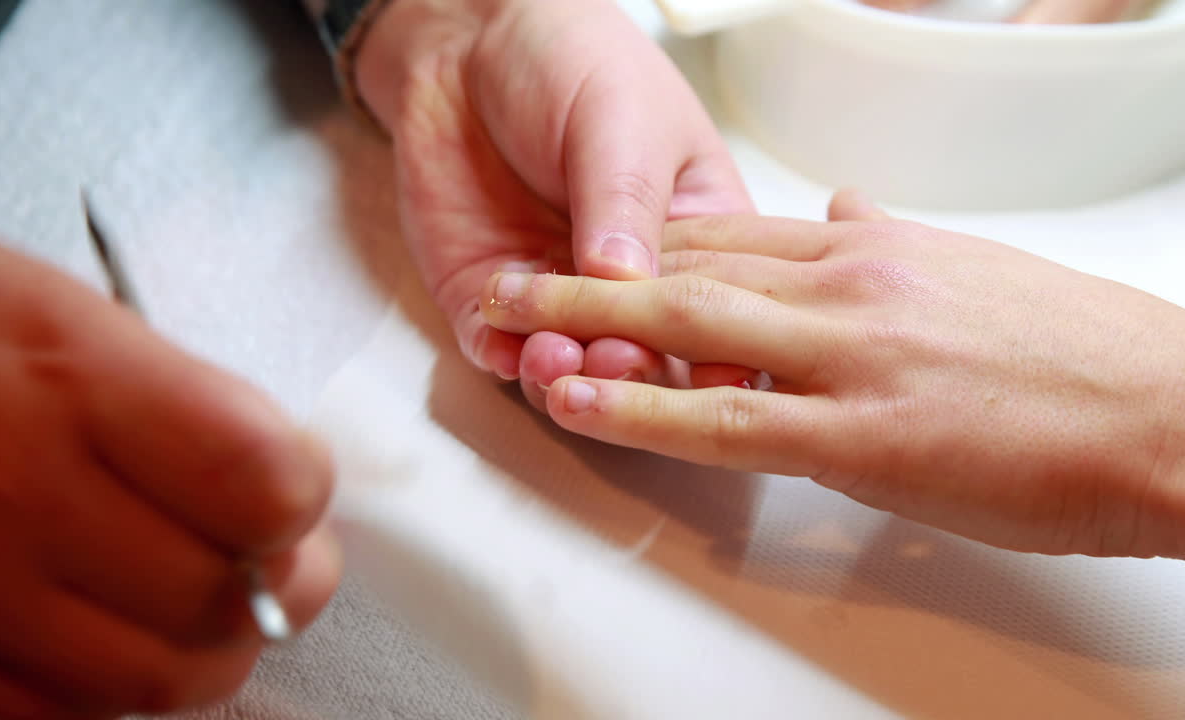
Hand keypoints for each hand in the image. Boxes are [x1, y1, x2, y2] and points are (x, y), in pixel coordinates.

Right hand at [0, 244, 340, 717]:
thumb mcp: (57, 308)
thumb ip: (180, 398)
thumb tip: (285, 479)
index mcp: (72, 383)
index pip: (263, 483)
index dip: (301, 491)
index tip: (294, 478)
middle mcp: (17, 497)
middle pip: (224, 602)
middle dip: (274, 582)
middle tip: (270, 554)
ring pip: (152, 680)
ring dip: (201, 644)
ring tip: (191, 592)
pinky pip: (59, 715)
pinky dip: (101, 684)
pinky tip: (93, 623)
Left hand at [355, 0, 752, 407]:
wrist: (466, 41)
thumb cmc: (572, 61)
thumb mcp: (622, 122)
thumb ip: (624, 202)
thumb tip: (627, 280)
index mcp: (696, 236)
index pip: (719, 310)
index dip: (717, 346)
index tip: (707, 367)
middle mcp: (630, 280)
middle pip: (646, 355)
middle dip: (632, 370)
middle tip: (618, 356)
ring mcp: (560, 295)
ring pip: (572, 369)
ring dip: (566, 376)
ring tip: (555, 355)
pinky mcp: (489, 301)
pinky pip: (498, 350)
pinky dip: (505, 359)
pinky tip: (509, 348)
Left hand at [479, 192, 1184, 612]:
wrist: (1182, 418)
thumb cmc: (1093, 360)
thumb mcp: (981, 274)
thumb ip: (897, 241)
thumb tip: (849, 207)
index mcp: (880, 246)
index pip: (732, 227)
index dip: (645, 240)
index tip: (588, 249)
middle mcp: (856, 280)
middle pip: (691, 259)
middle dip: (589, 266)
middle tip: (513, 274)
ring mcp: (854, 352)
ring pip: (689, 323)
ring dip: (586, 322)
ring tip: (508, 323)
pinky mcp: (865, 432)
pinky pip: (726, 416)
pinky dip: (641, 408)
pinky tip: (578, 401)